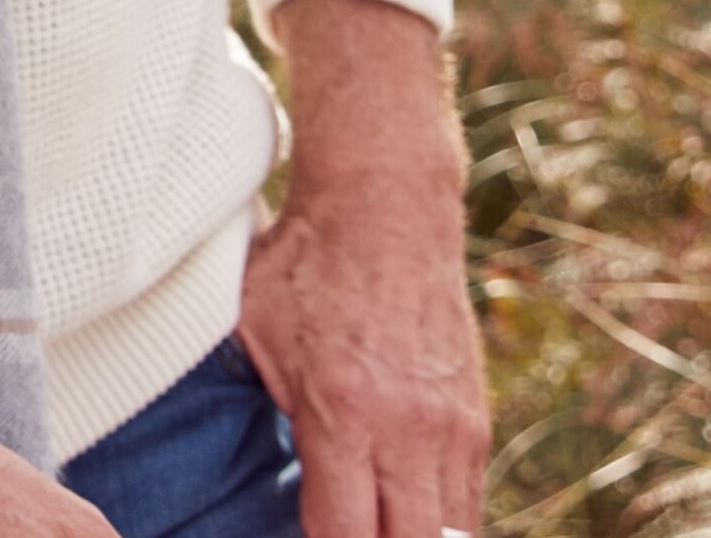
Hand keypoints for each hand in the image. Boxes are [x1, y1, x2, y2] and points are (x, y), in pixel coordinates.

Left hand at [241, 0, 488, 537]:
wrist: (386, 206)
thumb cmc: (304, 268)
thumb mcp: (252, 335)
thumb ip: (259, 411)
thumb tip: (234, 472)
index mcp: (345, 411)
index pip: (342, 534)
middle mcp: (410, 428)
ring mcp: (452, 426)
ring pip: (449, 531)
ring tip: (368, 529)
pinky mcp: (476, 417)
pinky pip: (467, 499)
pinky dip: (437, 519)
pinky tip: (402, 517)